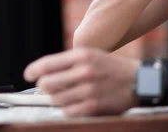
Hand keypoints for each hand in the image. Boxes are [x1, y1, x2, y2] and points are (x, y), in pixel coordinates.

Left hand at [24, 48, 138, 115]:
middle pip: (46, 84)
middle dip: (46, 87)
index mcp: (83, 55)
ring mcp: (88, 90)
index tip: (29, 75)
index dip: (33, 70)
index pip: (47, 64)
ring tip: (72, 94)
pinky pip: (67, 111)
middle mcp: (84, 71)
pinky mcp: (92, 106)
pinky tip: (80, 102)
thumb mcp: (93, 55)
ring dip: (60, 98)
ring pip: (55, 99)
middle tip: (53, 87)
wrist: (139, 81)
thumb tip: (42, 75)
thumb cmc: (113, 68)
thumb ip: (69, 62)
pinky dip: (70, 108)